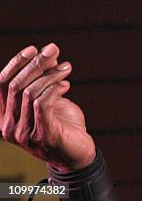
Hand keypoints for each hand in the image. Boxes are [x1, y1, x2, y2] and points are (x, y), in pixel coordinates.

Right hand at [0, 43, 95, 170]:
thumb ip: (44, 79)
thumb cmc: (61, 123)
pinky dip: (54, 89)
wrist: (75, 152)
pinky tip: (66, 85)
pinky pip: (42, 104)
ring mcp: (23, 133)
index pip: (2, 83)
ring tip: (66, 68)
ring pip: (30, 92)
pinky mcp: (42, 136)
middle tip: (53, 50)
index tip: (33, 48)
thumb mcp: (49, 97)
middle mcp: (8, 126)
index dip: (16, 63)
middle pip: (15, 85)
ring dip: (50, 75)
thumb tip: (47, 51)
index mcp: (4, 116)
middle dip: (35, 63)